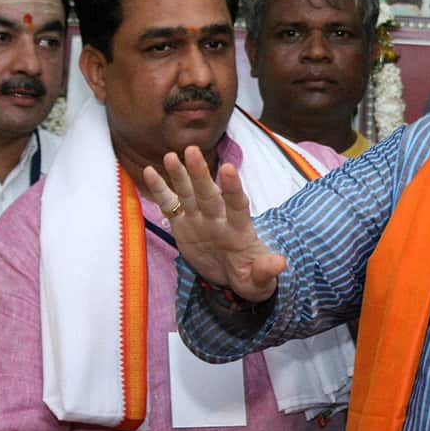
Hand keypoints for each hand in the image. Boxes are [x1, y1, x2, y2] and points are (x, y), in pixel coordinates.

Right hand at [142, 145, 284, 301]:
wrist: (233, 277)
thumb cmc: (250, 277)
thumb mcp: (259, 281)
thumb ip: (266, 271)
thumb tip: (280, 263)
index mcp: (239, 229)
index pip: (237, 205)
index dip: (233, 187)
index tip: (228, 168)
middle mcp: (218, 218)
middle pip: (208, 193)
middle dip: (200, 173)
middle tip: (192, 150)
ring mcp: (199, 219)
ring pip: (188, 193)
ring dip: (180, 175)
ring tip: (171, 156)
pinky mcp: (183, 225)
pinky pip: (170, 205)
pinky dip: (160, 189)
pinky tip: (149, 171)